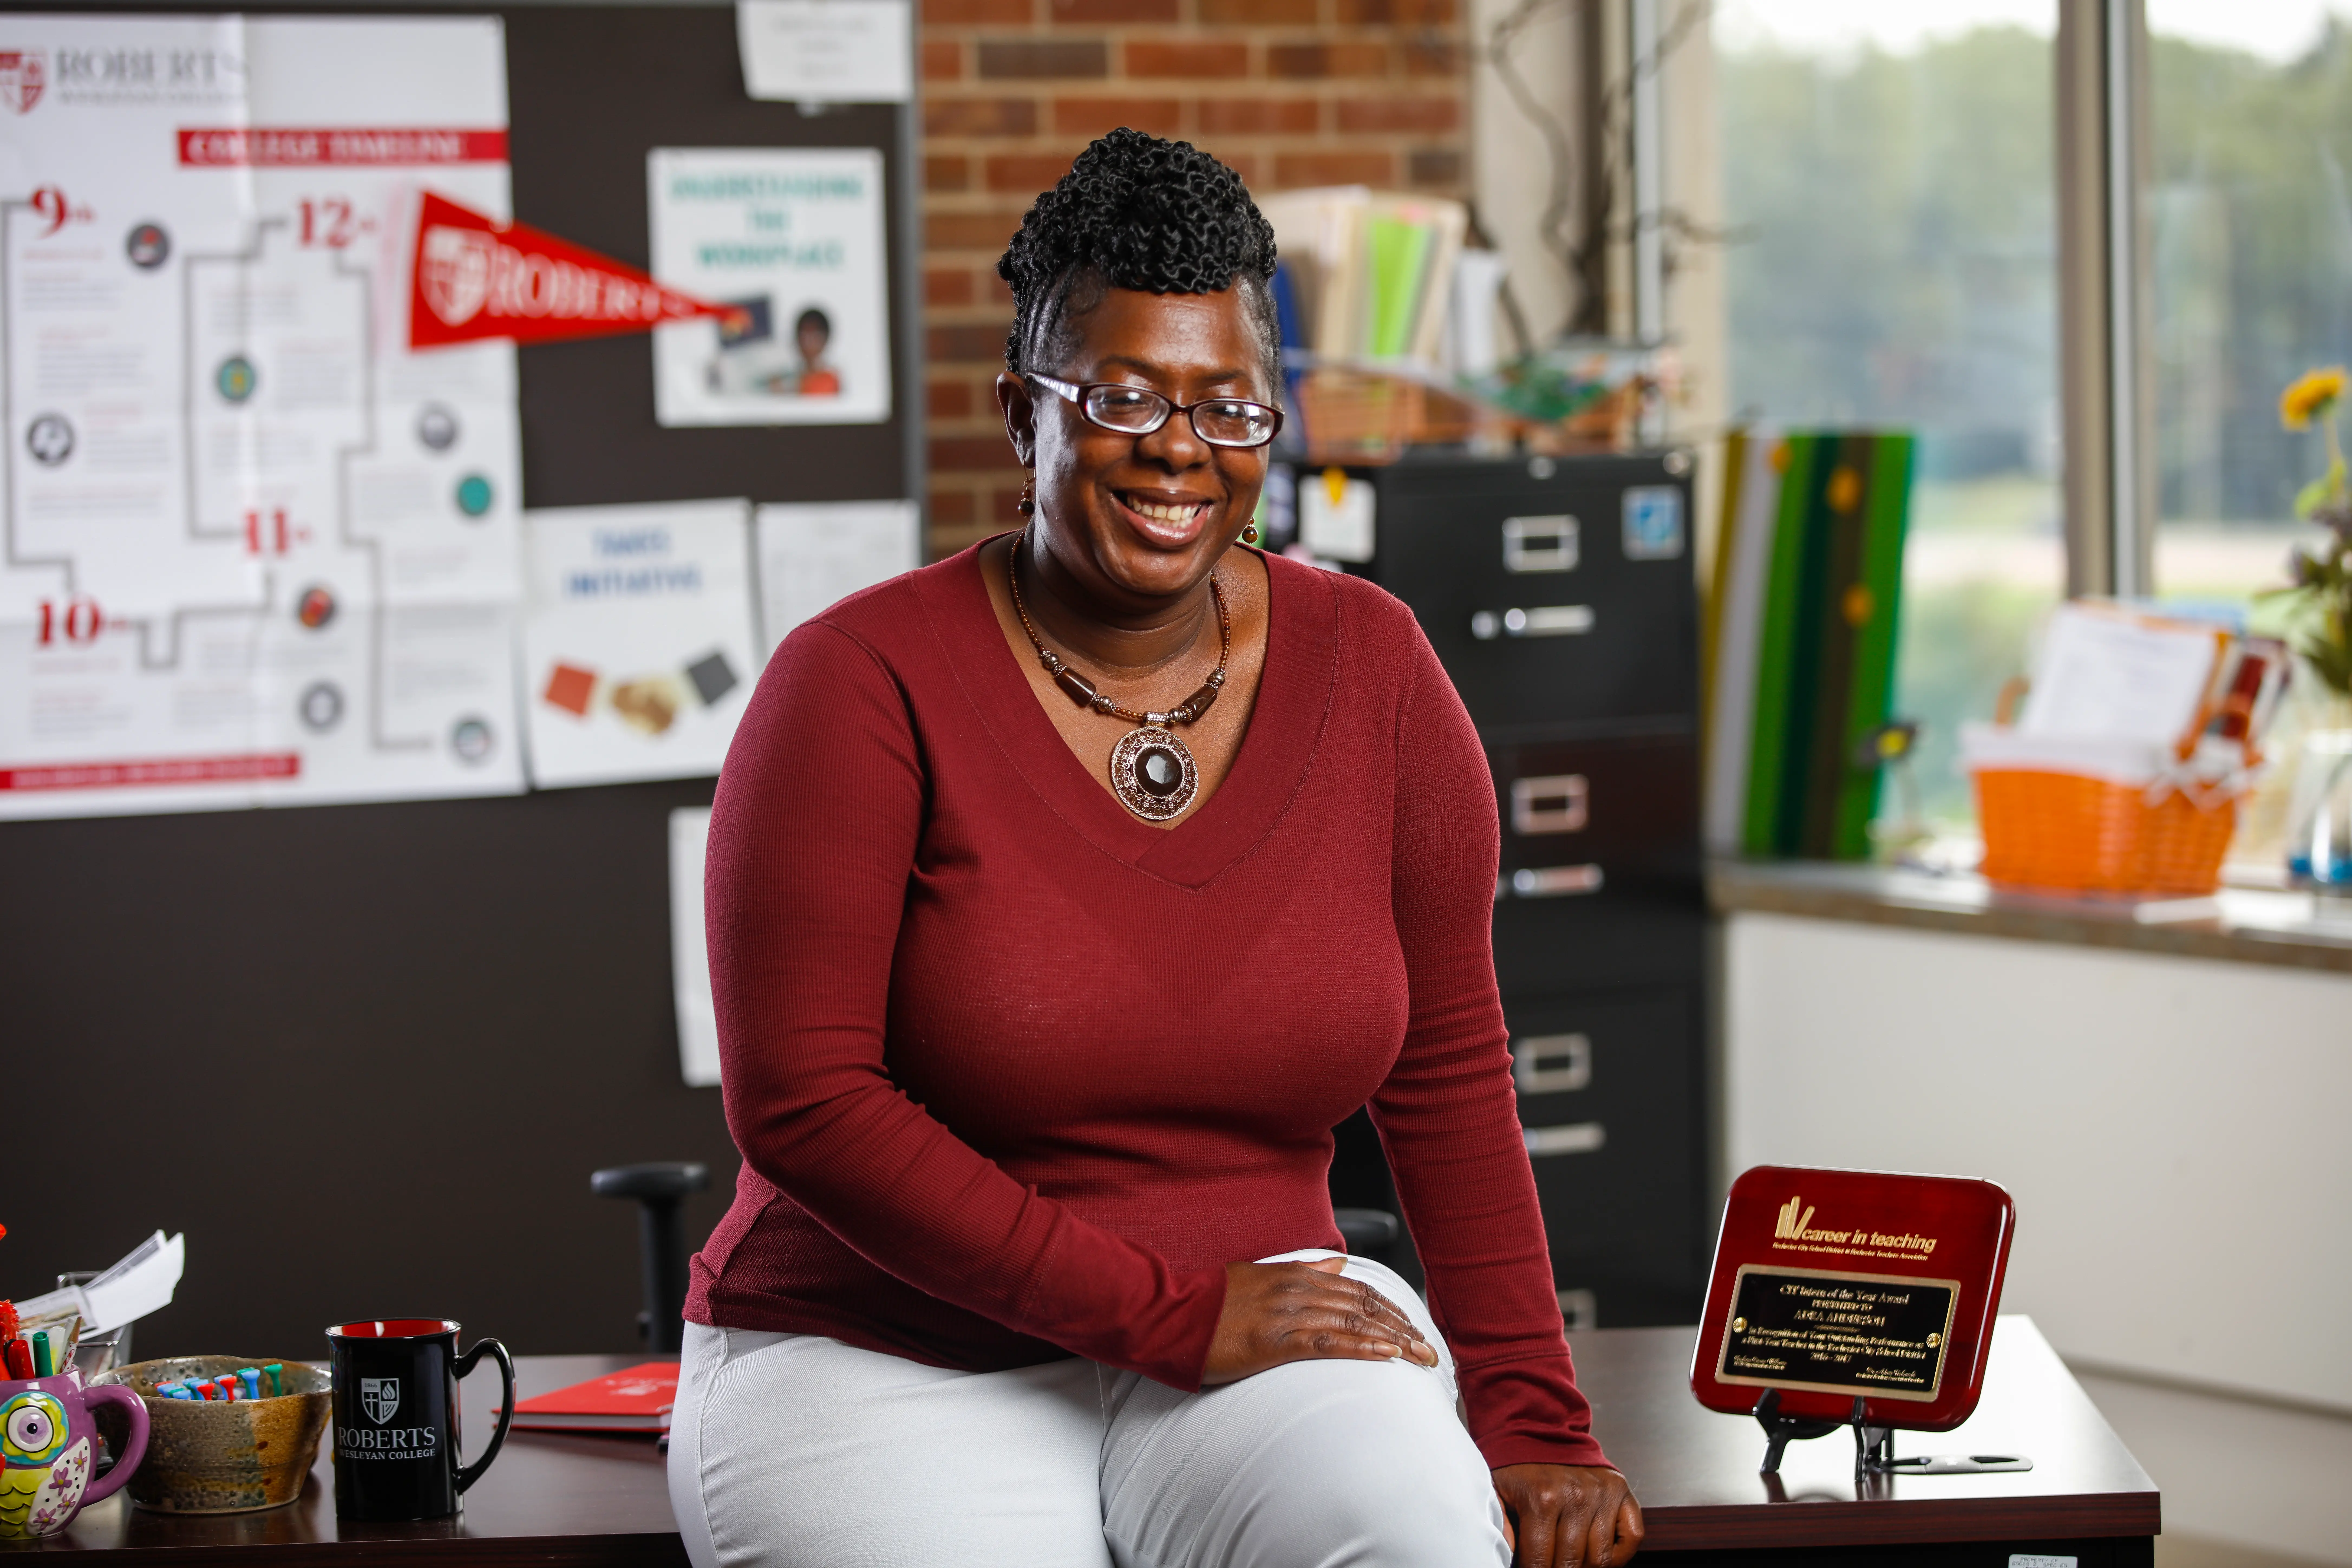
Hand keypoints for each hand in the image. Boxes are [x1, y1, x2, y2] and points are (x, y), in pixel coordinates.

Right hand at [1200, 1257, 1441, 1383]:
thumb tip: (1337, 1264)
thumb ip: (1302, 1270)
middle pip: (1364, 1306)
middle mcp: (1297, 1290)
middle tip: (1429, 1349)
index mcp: (1294, 1275)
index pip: (1357, 1289)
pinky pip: (1329, 1342)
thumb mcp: (1260, 1275)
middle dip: (1402, 1327)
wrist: (1173, 1316)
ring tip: (1420, 1356)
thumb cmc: (1212, 1302)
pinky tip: (1386, 1355)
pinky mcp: (1276, 1341)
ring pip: (1354, 1323)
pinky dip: (1362, 1347)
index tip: (1413, 1326)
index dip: (1390, 1308)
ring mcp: (1287, 1314)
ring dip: (1393, 1340)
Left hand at [1493, 1464, 1642, 1567]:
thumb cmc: (1517, 1466)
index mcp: (1542, 1499)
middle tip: (1551, 1565)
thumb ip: (1500, 1524)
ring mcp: (1601, 1493)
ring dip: (1586, 1566)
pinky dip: (1620, 1555)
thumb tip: (1506, 1552)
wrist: (1539, 1430)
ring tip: (1570, 1561)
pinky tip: (1599, 1553)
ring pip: (1601, 1557)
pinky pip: (1632, 1536)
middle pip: (1572, 1562)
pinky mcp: (1620, 1490)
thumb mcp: (1497, 1491)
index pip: (1540, 1561)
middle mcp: (1576, 1496)